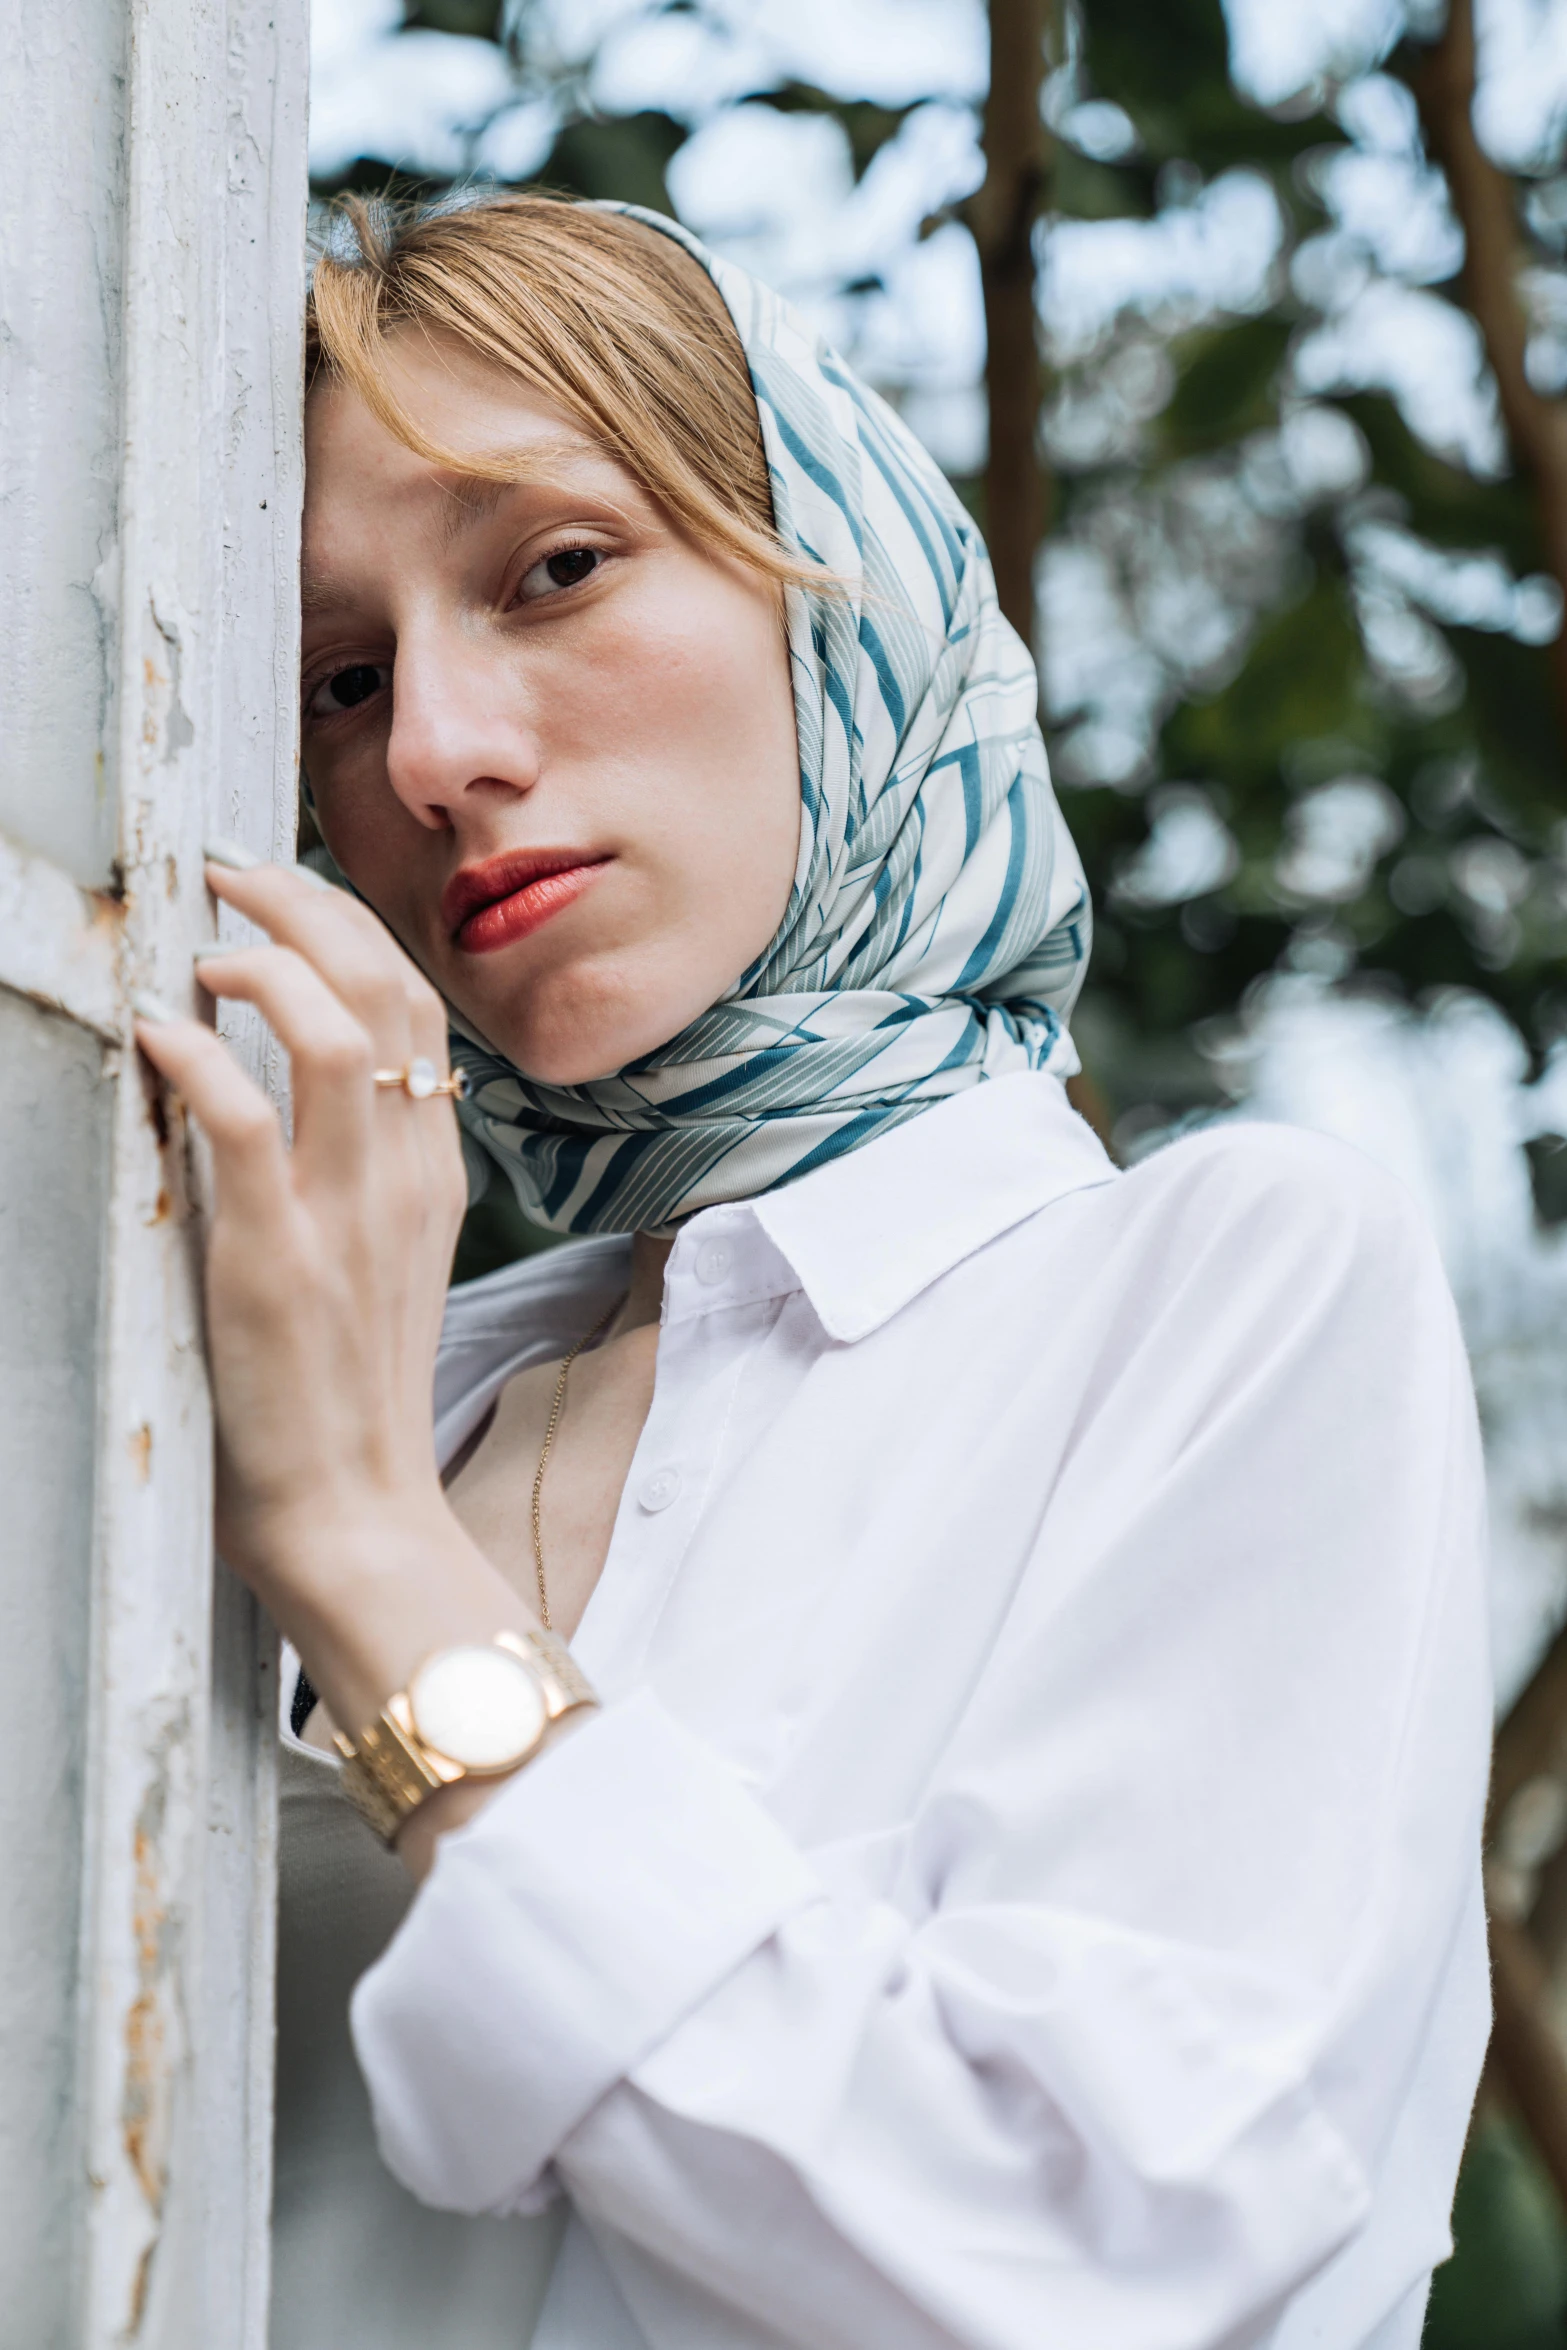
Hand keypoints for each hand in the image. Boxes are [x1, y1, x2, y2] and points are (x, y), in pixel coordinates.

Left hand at [134, 859, 529, 1764]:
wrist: (356, 1512)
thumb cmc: (350, 1394)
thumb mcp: (386, 1263)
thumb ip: (362, 1168)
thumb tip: (296, 1083)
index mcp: (433, 1170)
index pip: (415, 1005)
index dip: (348, 926)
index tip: (276, 897)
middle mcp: (404, 1174)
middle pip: (383, 987)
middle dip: (303, 905)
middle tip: (228, 876)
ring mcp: (347, 1213)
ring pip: (331, 1029)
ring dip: (258, 964)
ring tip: (199, 954)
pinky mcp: (277, 1258)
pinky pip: (243, 1119)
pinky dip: (198, 1056)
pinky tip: (158, 1037)